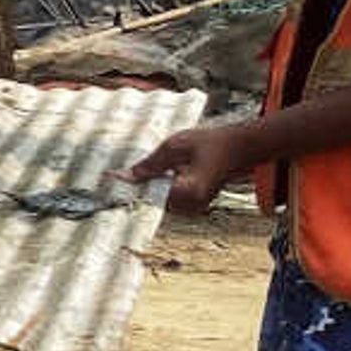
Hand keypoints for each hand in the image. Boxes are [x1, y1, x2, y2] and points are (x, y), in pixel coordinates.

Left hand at [126, 119, 255, 217]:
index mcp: (188, 191)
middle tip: (116, 176)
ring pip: (161, 201)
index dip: (130, 186)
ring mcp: (195, 207)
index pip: (150, 194)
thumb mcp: (176, 145)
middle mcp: (192, 204)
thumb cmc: (211, 143)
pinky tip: (159, 175)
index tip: (111, 180)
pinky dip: (161, 189)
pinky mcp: (195, 205)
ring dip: (150, 188)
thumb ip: (151, 163)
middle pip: (153, 201)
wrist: (239, 148)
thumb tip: (127, 176)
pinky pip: (171, 199)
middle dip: (138, 187)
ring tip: (138, 174)